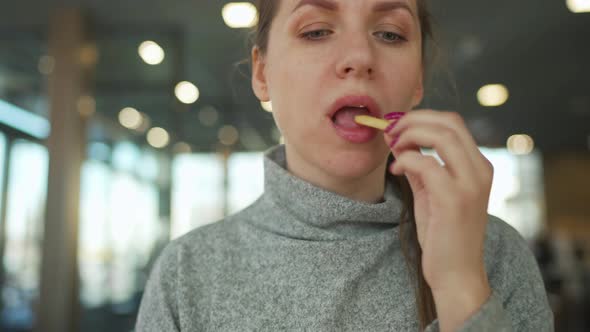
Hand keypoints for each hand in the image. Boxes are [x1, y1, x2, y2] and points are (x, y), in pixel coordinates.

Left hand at [384, 110, 492, 328]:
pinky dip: (406, 160)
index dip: (421, 117)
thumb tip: (398, 141)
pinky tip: (396, 171)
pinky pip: (427, 163)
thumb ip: (419, 166)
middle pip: (449, 122)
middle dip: (413, 120)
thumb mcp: (431, 192)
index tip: (396, 126)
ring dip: (410, 134)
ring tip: (393, 146)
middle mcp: (480, 170)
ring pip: (442, 135)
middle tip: (390, 131)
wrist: (456, 273)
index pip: (453, 123)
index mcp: (478, 166)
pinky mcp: (455, 199)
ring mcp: (470, 184)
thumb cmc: (443, 234)